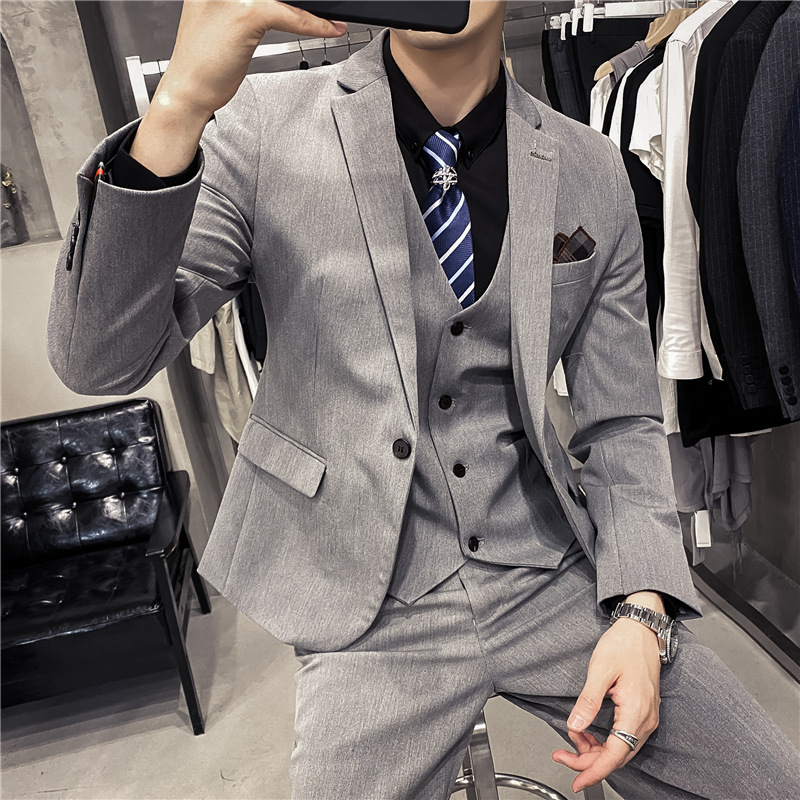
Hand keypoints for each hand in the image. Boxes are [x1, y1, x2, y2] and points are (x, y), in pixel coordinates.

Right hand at [163, 0, 346, 118]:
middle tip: (323, 8)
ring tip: (330, 18)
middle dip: (299, 2)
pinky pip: (291, 15)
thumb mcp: (221, 18)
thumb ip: (245, 3)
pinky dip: (315, 24)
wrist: (187, 89)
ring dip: (313, 9)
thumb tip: (281, 3)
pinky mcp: (249, 12)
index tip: (306, 3)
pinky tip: (329, 28)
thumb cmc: (203, 61)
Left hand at [552, 594, 662, 793]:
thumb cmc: (624, 644)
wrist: (641, 630)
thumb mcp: (600, 670)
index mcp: (636, 711)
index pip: (615, 754)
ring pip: (620, 748)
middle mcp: (645, 719)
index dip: (594, 770)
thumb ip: (588, 701)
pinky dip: (603, 739)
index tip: (577, 780)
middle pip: (617, 756)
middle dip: (588, 760)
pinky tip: (586, 731)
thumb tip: (575, 726)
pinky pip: (623, 736)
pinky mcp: (642, 712)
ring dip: (595, 749)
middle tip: (562, 755)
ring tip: (571, 738)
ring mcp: (646, 717)